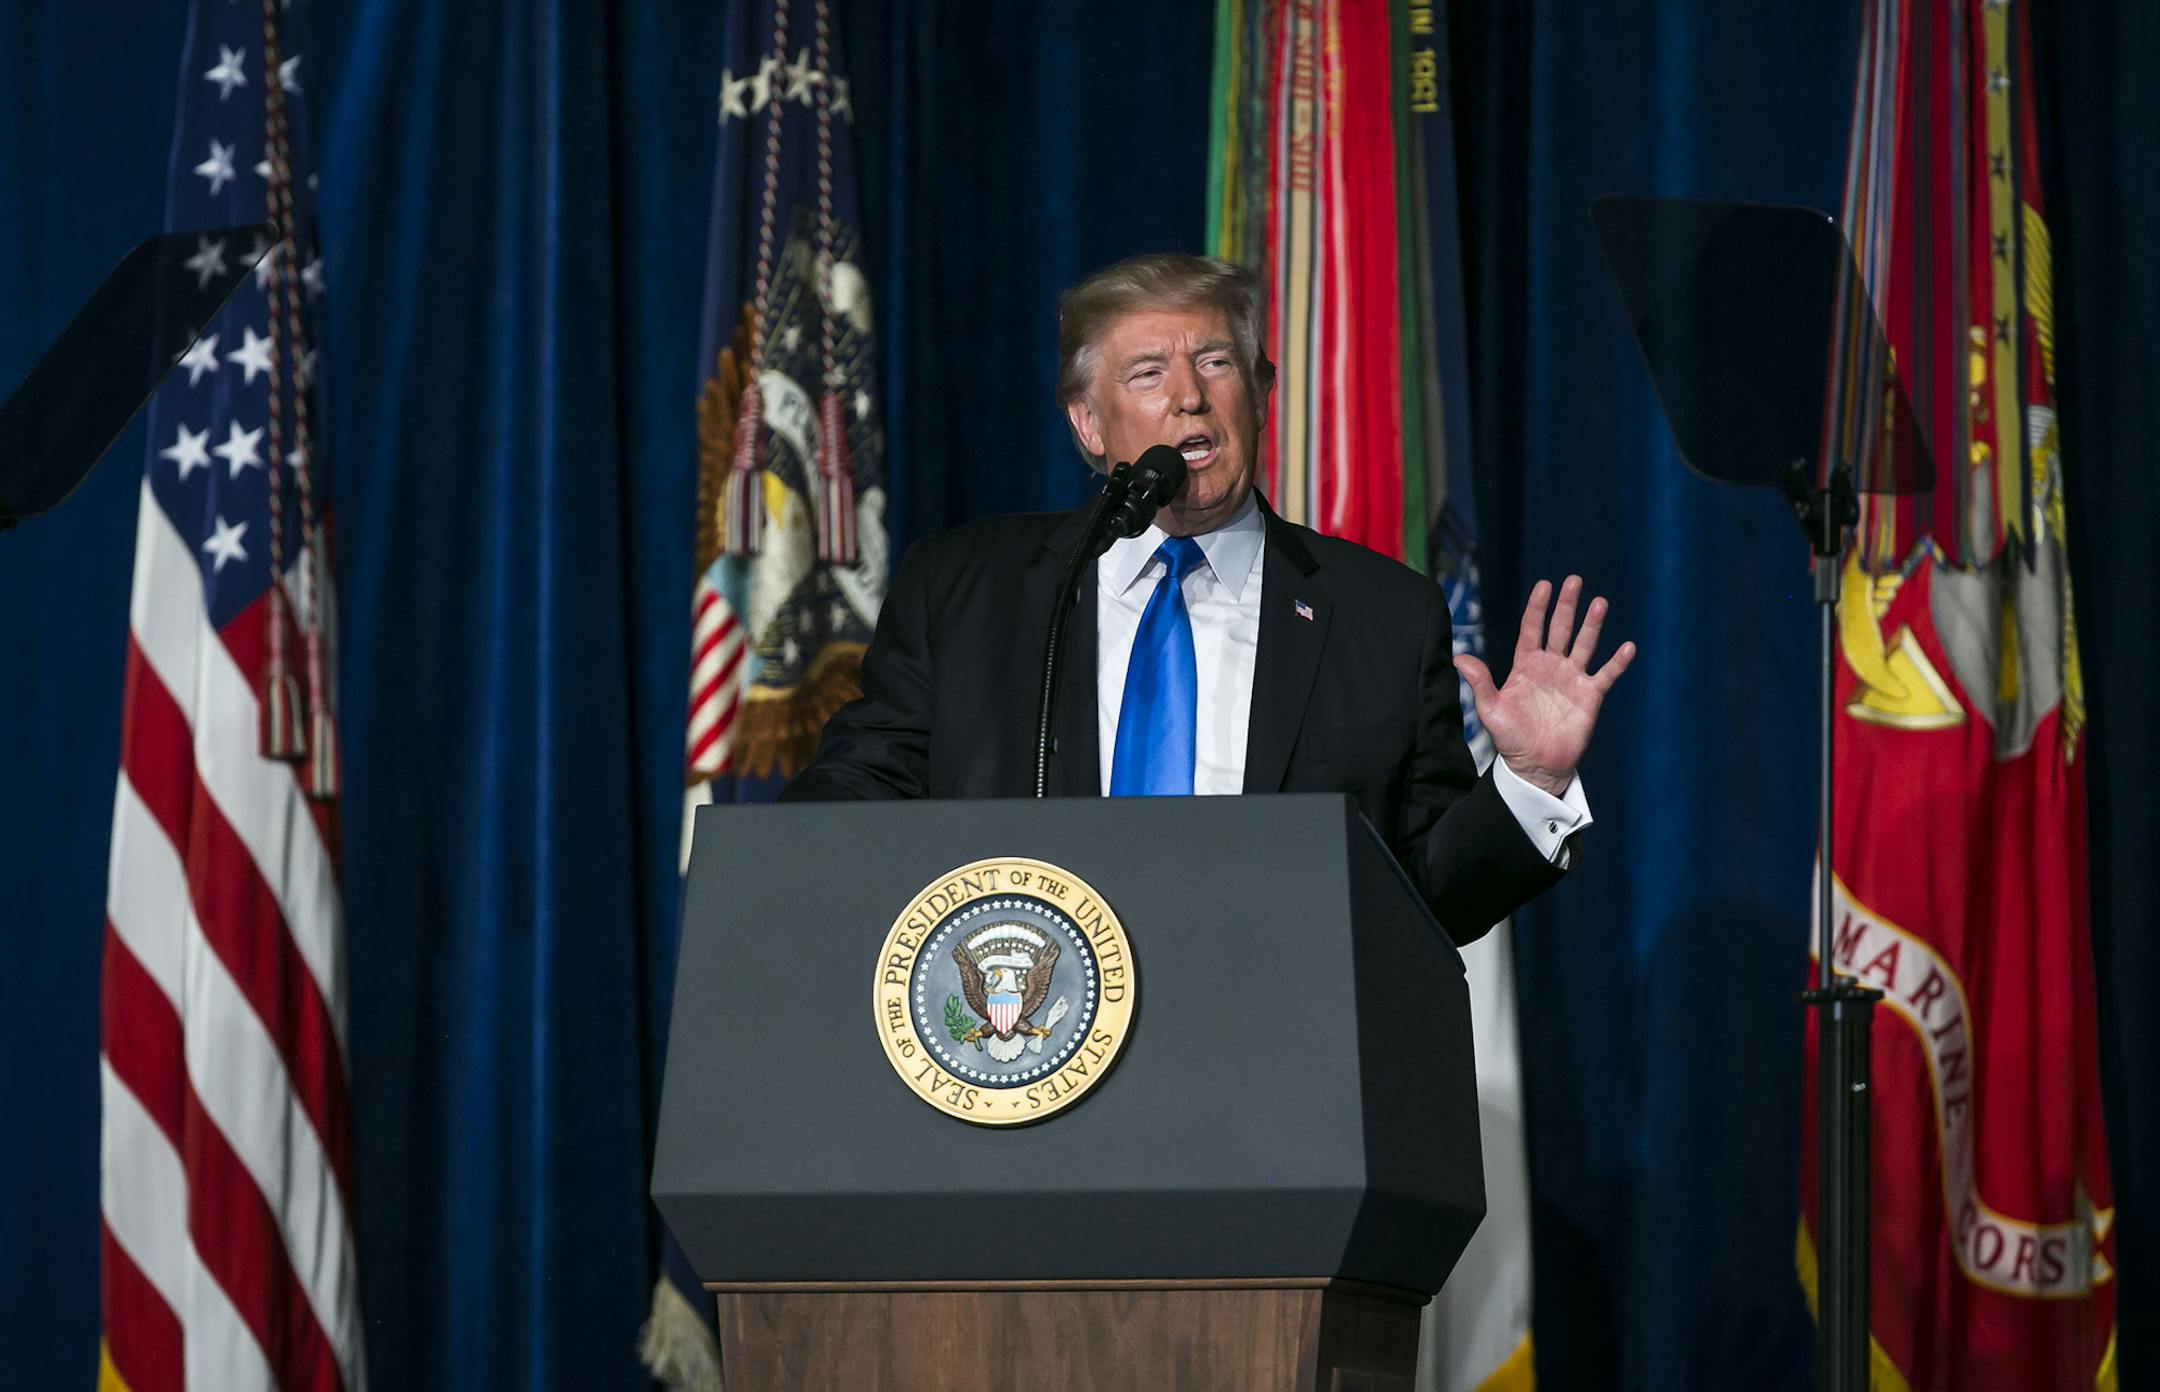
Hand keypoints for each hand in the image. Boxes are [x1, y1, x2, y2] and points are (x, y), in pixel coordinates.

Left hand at [1453, 576, 1634, 797]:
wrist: (1535, 766)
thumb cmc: (1510, 739)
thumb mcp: (1491, 710)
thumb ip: (1480, 682)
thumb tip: (1459, 657)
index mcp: (1526, 664)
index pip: (1532, 629)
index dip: (1537, 607)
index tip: (1544, 585)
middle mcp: (1550, 666)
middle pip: (1560, 629)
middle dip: (1566, 605)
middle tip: (1574, 580)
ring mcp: (1572, 679)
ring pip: (1584, 645)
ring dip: (1592, 625)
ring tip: (1600, 603)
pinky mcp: (1589, 696)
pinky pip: (1606, 675)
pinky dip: (1617, 662)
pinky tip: (1627, 647)